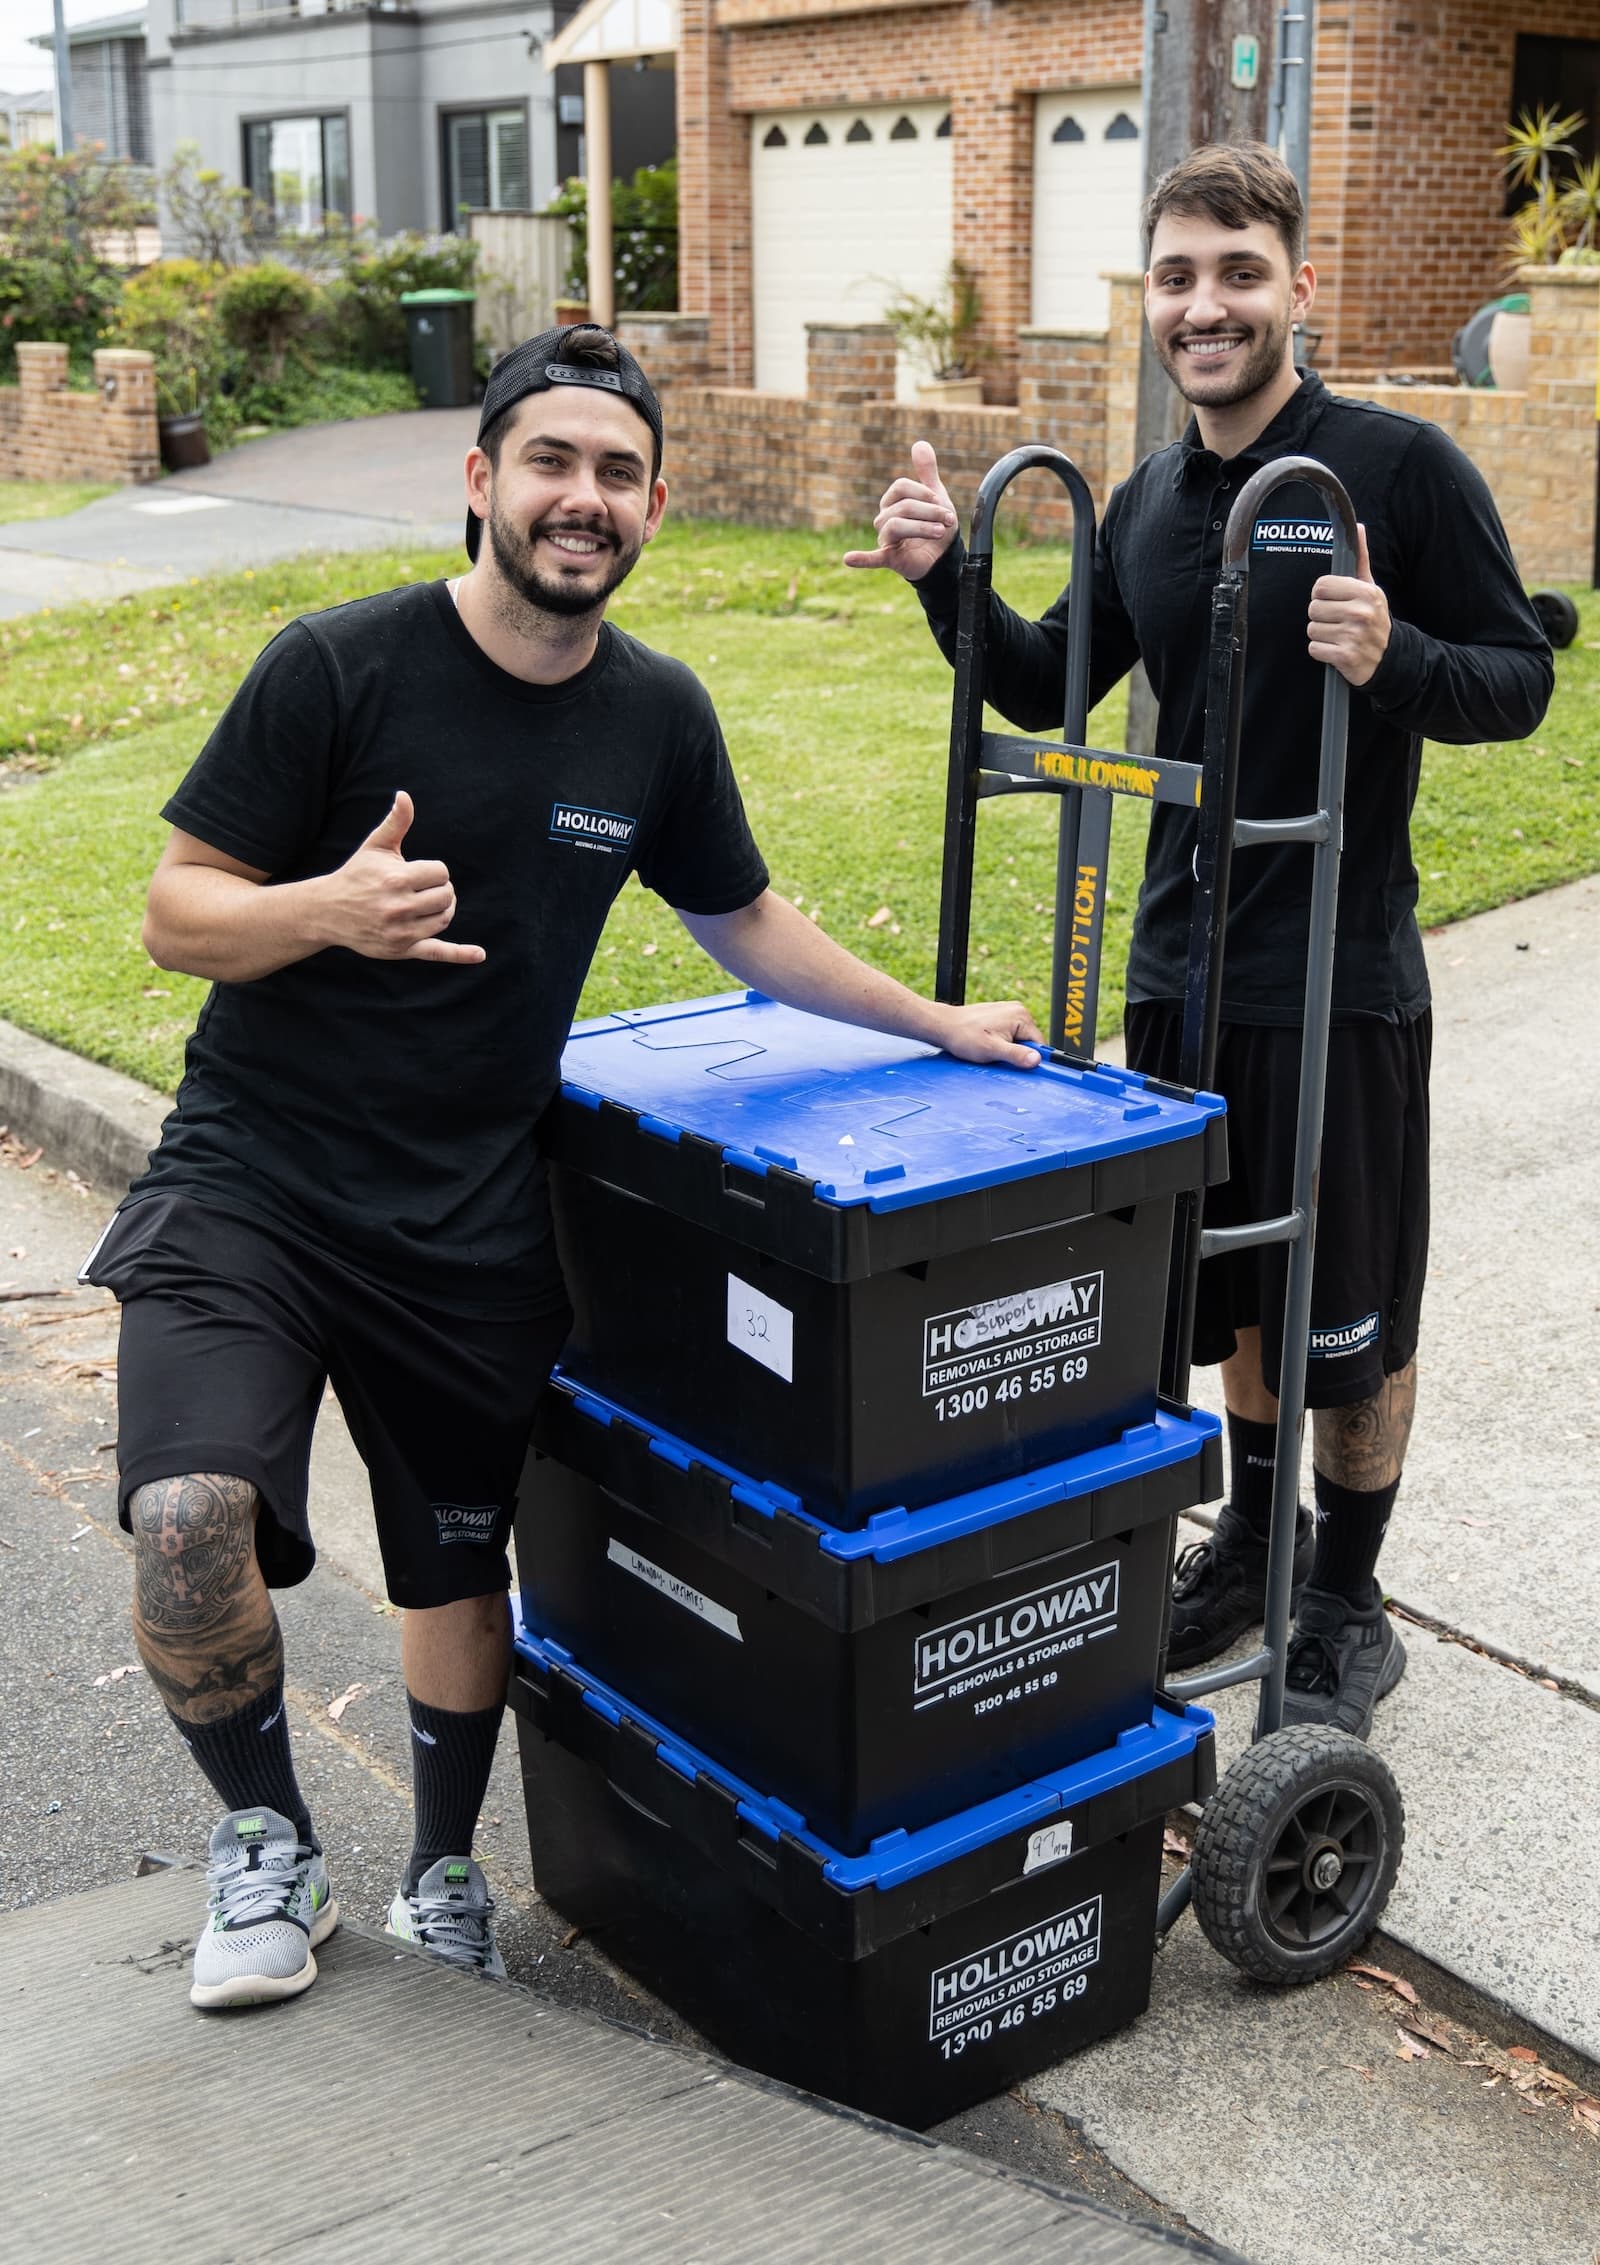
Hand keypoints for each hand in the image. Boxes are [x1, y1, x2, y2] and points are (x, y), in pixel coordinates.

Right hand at [322, 791, 484, 963]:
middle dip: (441, 889)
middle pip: (446, 896)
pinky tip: (480, 955)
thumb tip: (405, 795)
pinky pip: (437, 952)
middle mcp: (399, 907)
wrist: (328, 911)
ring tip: (429, 903)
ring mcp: (401, 932)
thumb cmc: (356, 875)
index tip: (418, 873)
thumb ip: (395, 822)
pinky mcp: (402, 950)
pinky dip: (460, 954)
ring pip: (444, 918)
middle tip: (425, 888)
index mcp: (396, 879)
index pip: (441, 873)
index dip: (434, 871)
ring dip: (443, 909)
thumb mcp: (375, 847)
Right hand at [842, 440, 959, 581]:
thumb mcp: (935, 495)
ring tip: (939, 532)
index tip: (943, 505)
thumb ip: (926, 471)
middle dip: (930, 512)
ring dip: (922, 528)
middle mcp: (884, 517)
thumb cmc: (935, 524)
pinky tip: (849, 559)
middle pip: (903, 506)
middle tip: (948, 520)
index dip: (925, 493)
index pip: (901, 487)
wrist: (943, 555)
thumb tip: (920, 443)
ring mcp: (885, 538)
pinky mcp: (889, 558)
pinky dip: (861, 558)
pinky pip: (872, 558)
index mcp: (892, 501)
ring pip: (895, 525)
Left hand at [933, 999, 1044, 1069]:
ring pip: (1018, 1039)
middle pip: (1028, 1042)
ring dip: (1007, 1048)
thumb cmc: (963, 1035)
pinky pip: (1009, 1034)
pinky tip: (987, 1043)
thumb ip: (1016, 1055)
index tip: (1018, 1066)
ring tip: (989, 1048)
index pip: (1038, 1044)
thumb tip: (1037, 1060)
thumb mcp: (992, 1050)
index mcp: (1021, 1016)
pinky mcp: (1000, 1016)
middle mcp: (1017, 1010)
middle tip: (997, 1056)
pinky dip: (1001, 1043)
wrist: (943, 1026)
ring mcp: (1008, 1012)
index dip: (1029, 1058)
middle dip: (1016, 1053)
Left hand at [1307, 524, 1390, 686]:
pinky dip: (1322, 652)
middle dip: (1321, 616)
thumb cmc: (1373, 618)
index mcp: (1366, 592)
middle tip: (1337, 621)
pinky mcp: (1346, 657)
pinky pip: (1314, 649)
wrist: (1389, 658)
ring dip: (1321, 635)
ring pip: (1312, 629)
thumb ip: (1360, 559)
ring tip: (1338, 636)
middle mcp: (1361, 612)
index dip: (1323, 595)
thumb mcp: (1371, 588)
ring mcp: (1354, 635)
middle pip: (1313, 608)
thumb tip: (1358, 527)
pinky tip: (1337, 650)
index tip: (1334, 601)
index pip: (1320, 586)